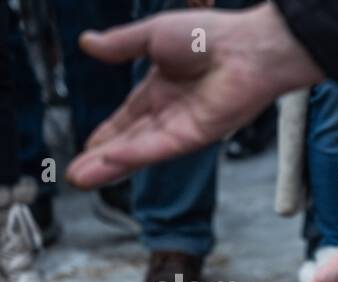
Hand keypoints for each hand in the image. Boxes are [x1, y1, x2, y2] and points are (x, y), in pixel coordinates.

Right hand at [68, 3, 322, 188]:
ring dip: (111, 165)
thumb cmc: (211, 36)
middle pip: (130, 141)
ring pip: (140, 150)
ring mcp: (183, 126)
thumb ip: (120, 44)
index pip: (128, 118)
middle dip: (102, 159)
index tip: (87, 148)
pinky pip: (159, 147)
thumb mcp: (152, 34)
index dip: (107, 134)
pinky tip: (111, 161)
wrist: (248, 47)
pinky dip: (134, 154)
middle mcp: (171, 112)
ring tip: (82, 179)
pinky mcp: (196, 135)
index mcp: (162, 89)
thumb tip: (87, 42)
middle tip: (77, 176)